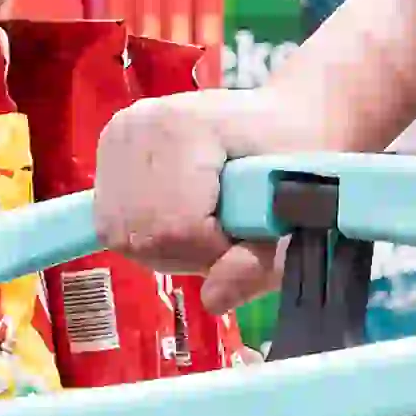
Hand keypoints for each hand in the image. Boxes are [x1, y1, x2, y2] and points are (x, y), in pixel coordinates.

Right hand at [87, 83, 282, 300]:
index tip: (251, 232)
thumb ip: (259, 265)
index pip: (175, 227)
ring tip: (210, 221)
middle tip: (231, 231)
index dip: (214, 251)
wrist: (293, 114)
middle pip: (141, 236)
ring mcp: (117, 136)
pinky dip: (152, 234)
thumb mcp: (301, 214)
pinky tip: (183, 214)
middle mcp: (135, 125)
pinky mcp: (110, 150)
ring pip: (123, 236)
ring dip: (170, 247)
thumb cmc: (305, 155)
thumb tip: (213, 300)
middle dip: (190, 252)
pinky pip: (115, 224)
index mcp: (182, 126)